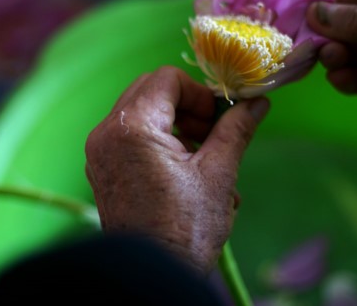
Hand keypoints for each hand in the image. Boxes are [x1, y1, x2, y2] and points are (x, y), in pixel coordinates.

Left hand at [84, 66, 268, 273]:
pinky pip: (129, 138)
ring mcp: (99, 152)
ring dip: (175, 125)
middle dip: (187, 107)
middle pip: (150, 91)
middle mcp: (106, 133)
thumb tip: (257, 103)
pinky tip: (184, 172)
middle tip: (212, 135)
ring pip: (140, 114)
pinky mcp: (101, 170)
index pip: (167, 78)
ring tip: (203, 159)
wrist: (150, 277)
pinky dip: (157, 143)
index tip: (219, 120)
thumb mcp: (219, 174)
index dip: (200, 93)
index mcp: (132, 126)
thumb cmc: (184, 228)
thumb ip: (236, 130)